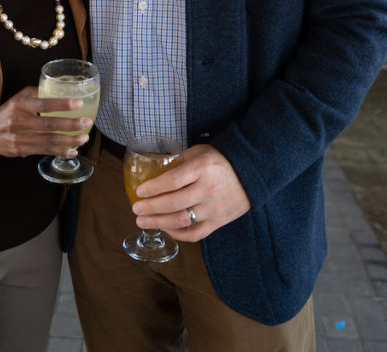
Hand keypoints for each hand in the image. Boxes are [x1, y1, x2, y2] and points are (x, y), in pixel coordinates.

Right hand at [0, 86, 91, 157]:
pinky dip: (59, 152)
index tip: (78, 103)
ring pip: (48, 140)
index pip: (43, 104)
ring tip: (84, 138)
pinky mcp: (22, 150)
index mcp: (19, 104)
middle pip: (48, 124)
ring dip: (69, 141)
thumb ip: (36, 94)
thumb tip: (57, 90)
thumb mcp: (17, 98)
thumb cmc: (6, 113)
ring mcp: (20, 138)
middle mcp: (19, 121)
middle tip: (86, 123)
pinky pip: (44, 151)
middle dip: (70, 125)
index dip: (61, 104)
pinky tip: (72, 151)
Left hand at [131, 143, 250, 241]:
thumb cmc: (221, 160)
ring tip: (142, 221)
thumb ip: (179, 161)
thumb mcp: (200, 152)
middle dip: (151, 208)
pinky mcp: (218, 222)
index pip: (173, 180)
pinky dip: (178, 234)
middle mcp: (207, 190)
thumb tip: (157, 169)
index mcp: (202, 168)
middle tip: (135, 209)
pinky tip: (165, 229)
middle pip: (174, 203)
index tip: (139, 191)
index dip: (154, 187)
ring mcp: (213, 209)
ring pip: (181, 220)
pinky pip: (195, 233)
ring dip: (159, 223)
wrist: (251, 174)